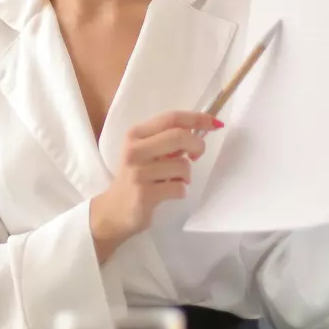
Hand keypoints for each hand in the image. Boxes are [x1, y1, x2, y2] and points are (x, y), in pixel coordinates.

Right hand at [89, 111, 221, 262]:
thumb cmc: (136, 177)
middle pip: (179, 136)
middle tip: (197, 156)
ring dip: (186, 175)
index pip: (171, 118)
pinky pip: (179, 188)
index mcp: (135, 134)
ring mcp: (138, 173)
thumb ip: (167, 140)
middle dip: (198, 145)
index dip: (197, 118)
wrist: (114, 210)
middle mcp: (134, 150)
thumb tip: (200, 129)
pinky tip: (169, 192)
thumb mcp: (146, 152)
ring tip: (174, 180)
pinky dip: (181, 190)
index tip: (215, 123)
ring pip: (182, 165)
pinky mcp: (144, 194)